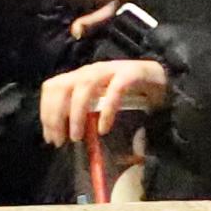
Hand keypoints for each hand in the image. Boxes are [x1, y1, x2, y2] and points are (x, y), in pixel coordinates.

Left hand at [39, 55, 173, 199]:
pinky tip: (103, 129)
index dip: (46, 111)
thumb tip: (67, 137)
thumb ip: (85, 113)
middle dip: (56, 115)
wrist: (163, 79)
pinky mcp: (132, 72)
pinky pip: (115, 90)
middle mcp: (92, 69)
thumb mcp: (101, 102)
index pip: (52, 86)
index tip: (50, 137)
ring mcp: (111, 69)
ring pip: (84, 86)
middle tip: (61, 141)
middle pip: (62, 86)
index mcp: (81, 75)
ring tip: (77, 137)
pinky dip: (106, 110)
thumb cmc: (129, 94)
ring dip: (77, 113)